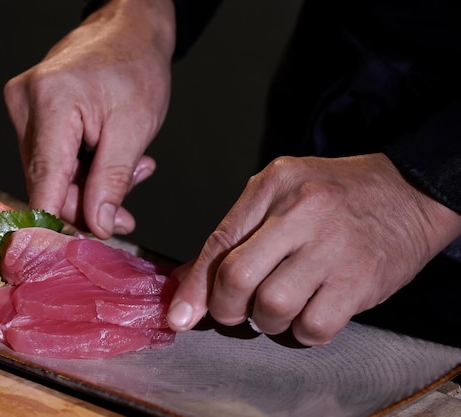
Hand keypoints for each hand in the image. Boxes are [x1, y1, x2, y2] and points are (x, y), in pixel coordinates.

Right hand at [4, 0, 175, 238]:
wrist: (130, 30)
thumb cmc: (137, 67)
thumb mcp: (135, 129)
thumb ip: (112, 182)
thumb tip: (96, 226)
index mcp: (51, 103)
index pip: (44, 181)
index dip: (56, 223)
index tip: (67, 255)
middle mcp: (25, 104)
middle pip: (47, 182)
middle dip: (88, 202)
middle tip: (126, 210)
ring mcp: (24, 107)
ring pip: (51, 173)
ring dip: (90, 185)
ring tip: (132, 171)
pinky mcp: (31, 112)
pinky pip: (52, 157)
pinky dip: (83, 168)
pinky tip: (111, 160)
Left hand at [167, 153, 460, 344]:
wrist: (410, 192)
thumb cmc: (338, 194)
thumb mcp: (282, 193)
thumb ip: (237, 232)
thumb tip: (190, 280)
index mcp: (273, 185)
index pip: (219, 241)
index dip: (194, 285)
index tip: (180, 315)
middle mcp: (300, 212)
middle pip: (236, 277)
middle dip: (225, 308)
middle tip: (235, 312)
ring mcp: (332, 247)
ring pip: (272, 307)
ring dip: (267, 321)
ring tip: (279, 307)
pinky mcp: (359, 280)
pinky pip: (313, 326)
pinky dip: (303, 332)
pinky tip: (310, 313)